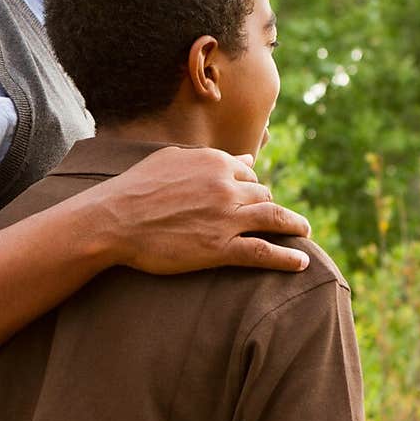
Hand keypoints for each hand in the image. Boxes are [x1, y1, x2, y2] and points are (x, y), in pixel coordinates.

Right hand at [99, 146, 311, 274]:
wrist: (113, 219)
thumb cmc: (135, 188)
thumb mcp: (172, 160)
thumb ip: (210, 158)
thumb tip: (245, 159)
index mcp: (215, 162)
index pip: (249, 174)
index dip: (253, 188)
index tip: (257, 199)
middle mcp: (226, 186)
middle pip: (264, 196)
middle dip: (271, 207)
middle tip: (280, 219)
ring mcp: (226, 217)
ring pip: (273, 219)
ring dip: (294, 226)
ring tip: (305, 232)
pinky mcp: (220, 248)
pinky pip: (264, 252)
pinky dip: (287, 258)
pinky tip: (301, 262)